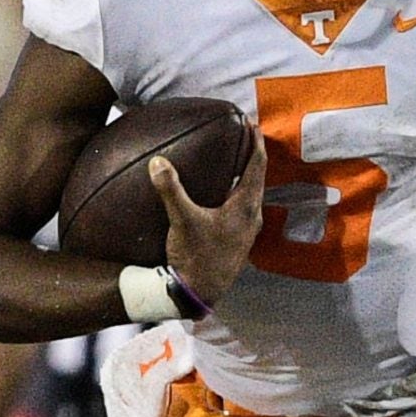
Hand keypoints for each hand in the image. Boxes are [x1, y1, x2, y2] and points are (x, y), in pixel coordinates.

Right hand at [155, 125, 266, 307]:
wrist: (199, 294)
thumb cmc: (196, 257)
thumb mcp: (182, 220)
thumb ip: (171, 189)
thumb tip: (158, 162)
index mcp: (246, 206)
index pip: (256, 165)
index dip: (255, 142)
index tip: (251, 123)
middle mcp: (252, 217)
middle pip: (257, 177)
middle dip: (252, 154)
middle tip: (244, 135)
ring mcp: (248, 231)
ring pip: (252, 194)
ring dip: (246, 175)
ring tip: (235, 160)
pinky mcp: (239, 241)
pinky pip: (243, 208)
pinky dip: (238, 192)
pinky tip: (224, 194)